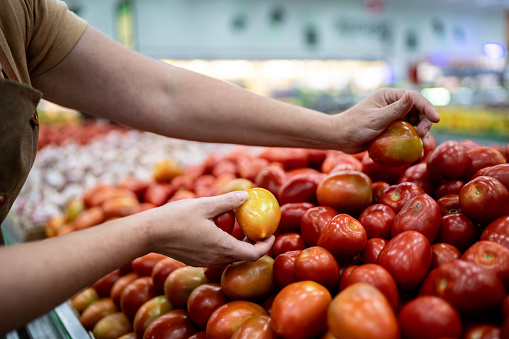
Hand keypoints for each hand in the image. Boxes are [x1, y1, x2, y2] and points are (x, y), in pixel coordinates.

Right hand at [141, 191, 274, 266]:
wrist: (149, 233)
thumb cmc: (176, 217)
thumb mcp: (205, 205)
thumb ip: (228, 201)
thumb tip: (247, 195)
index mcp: (221, 246)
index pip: (253, 254)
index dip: (266, 246)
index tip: (271, 235)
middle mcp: (215, 258)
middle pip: (242, 256)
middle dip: (253, 244)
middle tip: (257, 229)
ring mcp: (203, 261)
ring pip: (228, 256)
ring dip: (237, 244)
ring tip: (238, 227)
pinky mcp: (194, 260)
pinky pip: (215, 256)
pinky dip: (223, 246)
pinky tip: (217, 230)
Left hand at [333, 88, 439, 153]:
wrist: (339, 138)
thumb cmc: (354, 126)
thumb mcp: (376, 118)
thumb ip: (395, 109)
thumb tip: (411, 96)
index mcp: (389, 96)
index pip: (414, 99)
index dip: (428, 108)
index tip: (436, 120)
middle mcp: (392, 104)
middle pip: (417, 112)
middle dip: (424, 123)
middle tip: (423, 137)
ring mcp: (392, 117)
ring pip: (413, 124)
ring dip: (420, 134)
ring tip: (422, 147)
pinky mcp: (390, 129)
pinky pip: (405, 134)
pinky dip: (412, 141)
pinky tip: (416, 151)